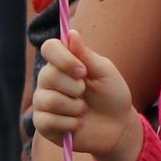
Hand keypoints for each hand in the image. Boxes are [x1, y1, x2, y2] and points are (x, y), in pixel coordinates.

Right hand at [29, 33, 143, 160]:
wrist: (117, 127)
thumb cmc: (112, 96)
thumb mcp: (105, 72)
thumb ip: (86, 55)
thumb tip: (71, 33)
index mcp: (62, 64)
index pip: (49, 48)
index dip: (63, 59)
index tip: (82, 71)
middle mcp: (48, 81)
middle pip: (48, 76)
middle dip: (75, 88)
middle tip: (86, 93)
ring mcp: (43, 102)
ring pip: (49, 100)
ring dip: (74, 108)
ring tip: (83, 110)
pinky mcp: (42, 124)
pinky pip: (48, 121)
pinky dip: (70, 124)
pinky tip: (77, 124)